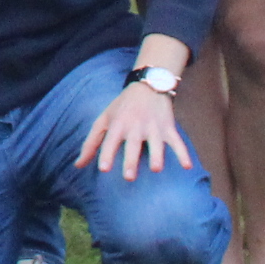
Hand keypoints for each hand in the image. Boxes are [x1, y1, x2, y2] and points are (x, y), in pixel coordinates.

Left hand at [75, 79, 194, 182]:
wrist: (147, 86)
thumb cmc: (121, 108)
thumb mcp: (104, 120)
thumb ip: (91, 143)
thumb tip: (77, 166)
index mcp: (117, 124)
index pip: (110, 141)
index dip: (106, 154)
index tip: (103, 169)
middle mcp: (135, 126)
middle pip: (132, 144)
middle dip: (131, 159)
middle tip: (129, 177)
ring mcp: (153, 127)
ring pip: (156, 143)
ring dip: (157, 155)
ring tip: (157, 169)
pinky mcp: (168, 128)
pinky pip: (177, 142)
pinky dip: (183, 153)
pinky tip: (187, 166)